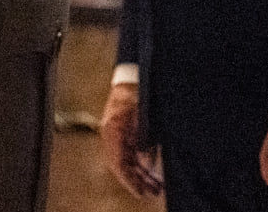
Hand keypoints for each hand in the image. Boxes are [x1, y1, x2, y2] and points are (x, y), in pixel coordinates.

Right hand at [99, 81, 161, 197]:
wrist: (132, 76)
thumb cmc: (136, 93)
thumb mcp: (142, 115)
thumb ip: (143, 139)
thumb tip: (146, 162)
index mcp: (113, 132)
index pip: (119, 164)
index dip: (129, 180)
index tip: (140, 192)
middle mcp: (112, 137)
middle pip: (124, 166)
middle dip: (138, 181)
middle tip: (153, 192)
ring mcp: (117, 135)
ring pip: (128, 162)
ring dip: (141, 174)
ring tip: (155, 186)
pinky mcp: (123, 133)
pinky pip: (131, 154)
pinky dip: (141, 164)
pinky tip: (151, 172)